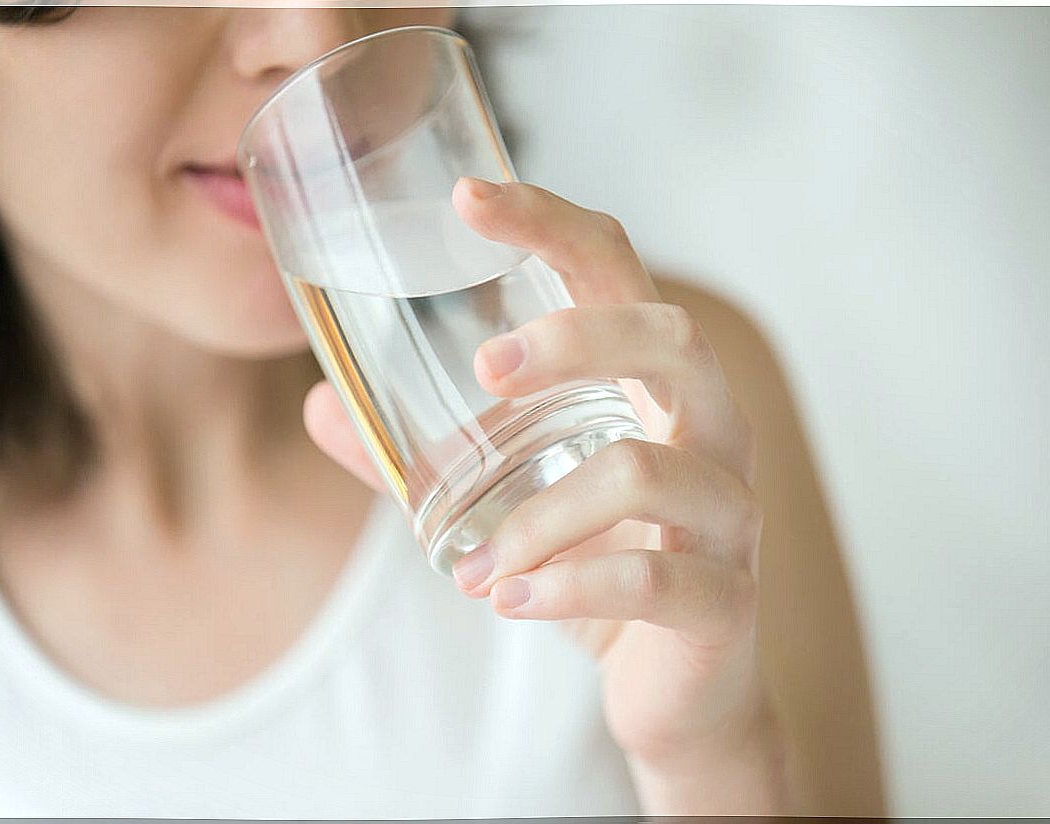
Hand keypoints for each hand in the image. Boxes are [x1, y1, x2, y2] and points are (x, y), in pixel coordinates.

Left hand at [304, 177, 785, 811]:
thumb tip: (322, 407)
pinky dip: (568, 587)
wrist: (673, 688)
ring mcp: (728, 514)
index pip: (617, 272)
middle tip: (483, 369)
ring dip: (542, 514)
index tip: (470, 197)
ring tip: (475, 564)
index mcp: (652, 388)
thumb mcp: (509, 500)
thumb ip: (422, 458)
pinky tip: (509, 599)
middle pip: (671, 337)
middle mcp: (708, 431)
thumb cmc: (597, 565)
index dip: (552, 223)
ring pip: (649, 470)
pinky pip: (654, 579)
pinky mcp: (725, 600)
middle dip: (576, 338)